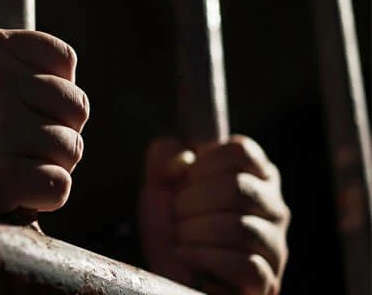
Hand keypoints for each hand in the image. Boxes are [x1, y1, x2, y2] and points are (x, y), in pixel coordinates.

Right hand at [0, 27, 89, 216]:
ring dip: (49, 166)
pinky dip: (44, 196)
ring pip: (70, 148)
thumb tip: (77, 103)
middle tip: (22, 146)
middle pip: (76, 107)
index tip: (27, 109)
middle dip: (58, 131)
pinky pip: (59, 185)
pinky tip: (14, 191)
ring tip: (10, 167)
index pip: (64, 61)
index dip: (55, 93)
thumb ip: (22, 67)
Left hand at [139, 136, 289, 294]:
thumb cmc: (169, 228)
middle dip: (190, 203)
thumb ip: (164, 156)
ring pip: (239, 228)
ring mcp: (274, 247)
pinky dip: (204, 259)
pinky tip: (185, 257)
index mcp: (255, 177)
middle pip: (237, 187)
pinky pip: (244, 266)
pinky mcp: (266, 283)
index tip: (184, 184)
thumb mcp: (159, 185)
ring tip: (180, 240)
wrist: (164, 277)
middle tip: (177, 217)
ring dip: (193, 233)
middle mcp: (273, 209)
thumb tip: (184, 158)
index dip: (201, 166)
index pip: (239, 151)